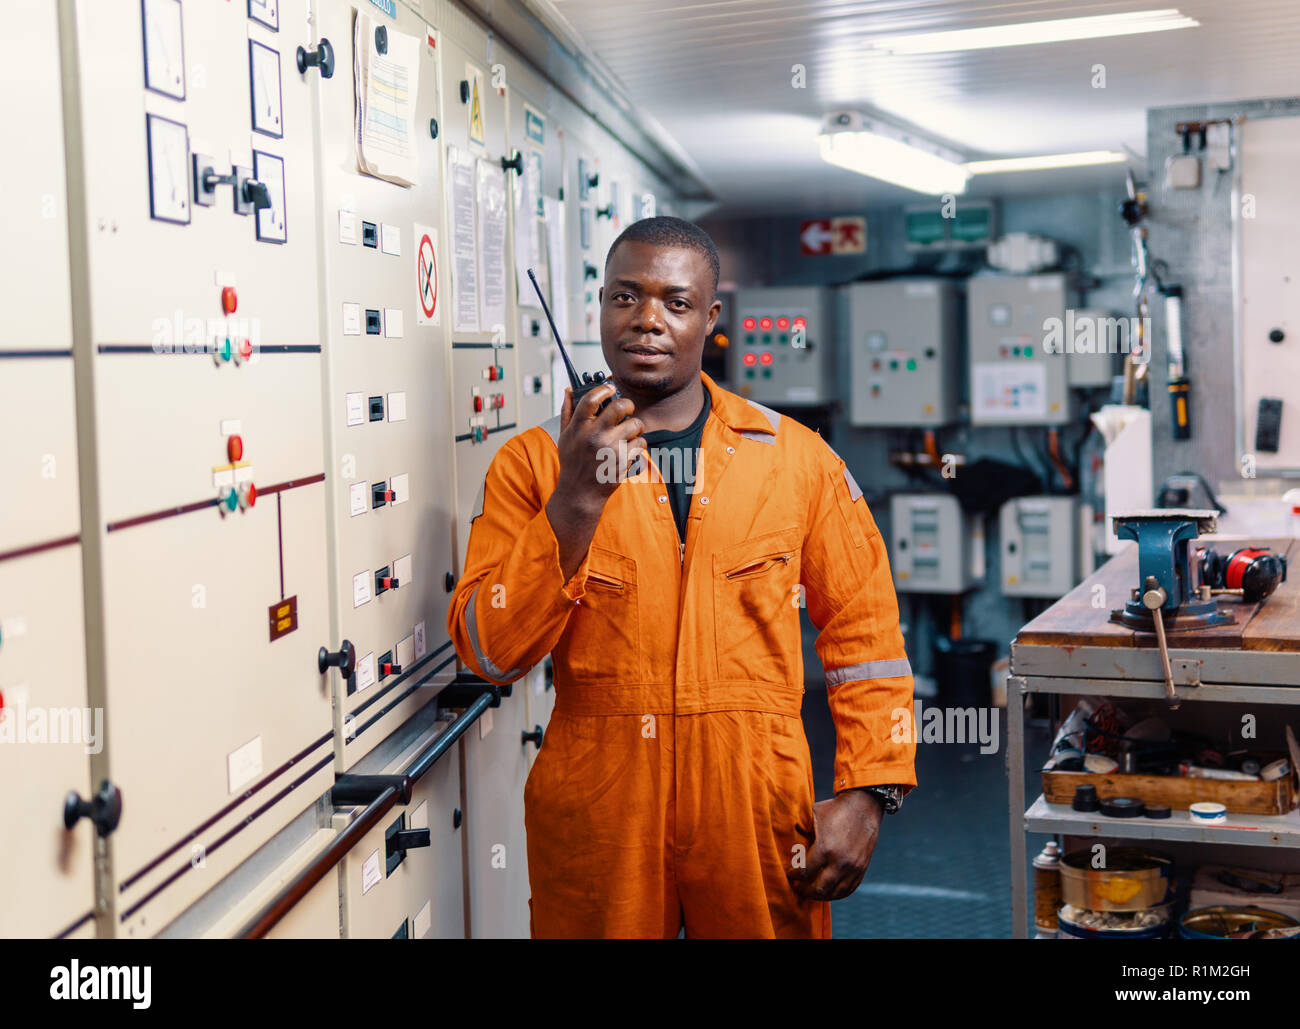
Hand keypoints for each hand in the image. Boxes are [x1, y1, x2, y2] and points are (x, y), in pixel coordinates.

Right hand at [553, 383, 646, 514]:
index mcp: (578, 427)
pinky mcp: (623, 460)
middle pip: (620, 406)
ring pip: (636, 424)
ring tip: (628, 433)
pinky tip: (629, 449)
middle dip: (628, 405)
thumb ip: (567, 411)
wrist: (580, 493)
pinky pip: (641, 443)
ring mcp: (610, 448)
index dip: (604, 389)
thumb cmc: (573, 463)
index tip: (610, 389)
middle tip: (627, 410)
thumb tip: (570, 389)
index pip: (591, 398)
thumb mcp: (564, 436)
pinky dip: (638, 445)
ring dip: (635, 427)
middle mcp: (594, 435)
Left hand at [787, 789, 882, 901]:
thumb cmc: (836, 809)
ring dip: (820, 896)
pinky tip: (828, 892)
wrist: (864, 805)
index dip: (795, 875)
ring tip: (812, 893)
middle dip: (805, 891)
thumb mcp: (814, 815)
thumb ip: (802, 830)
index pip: (805, 871)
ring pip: (834, 893)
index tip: (790, 874)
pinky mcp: (861, 868)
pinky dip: (836, 894)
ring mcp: (853, 867)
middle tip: (798, 888)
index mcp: (825, 847)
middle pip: (819, 888)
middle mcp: (840, 861)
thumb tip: (791, 839)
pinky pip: (848, 889)